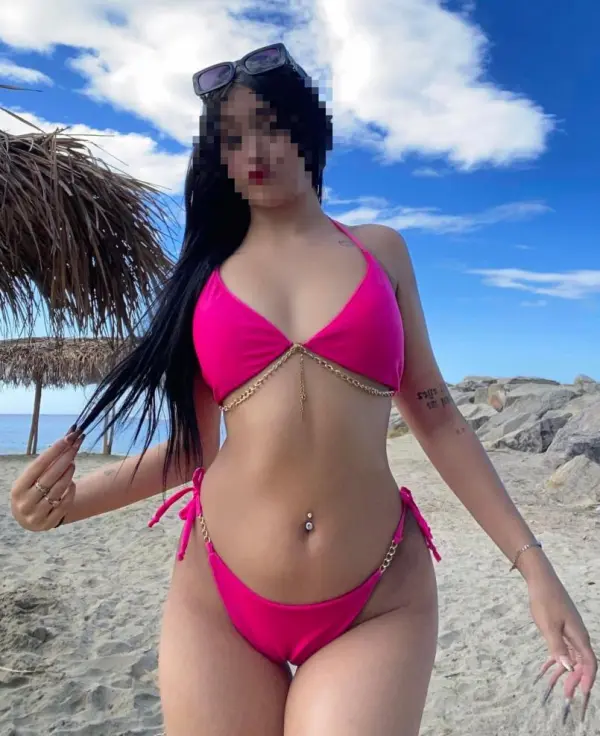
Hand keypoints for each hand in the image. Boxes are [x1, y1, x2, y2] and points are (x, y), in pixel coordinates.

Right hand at [10, 429, 83, 530]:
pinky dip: (70, 492)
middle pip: (49, 477)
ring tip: (73, 463)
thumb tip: (67, 437)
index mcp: (18, 488)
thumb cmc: (32, 491)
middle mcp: (25, 502)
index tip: (68, 438)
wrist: (29, 519)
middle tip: (75, 447)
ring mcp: (36, 514)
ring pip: (58, 490)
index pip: (38, 466)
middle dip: (64, 459)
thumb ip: (46, 463)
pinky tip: (72, 483)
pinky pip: (64, 504)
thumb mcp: (31, 480)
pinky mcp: (48, 523)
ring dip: (68, 474)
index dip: (54, 451)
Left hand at [528, 569, 596, 722]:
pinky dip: (558, 660)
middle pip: (582, 663)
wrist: (541, 580)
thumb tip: (568, 668)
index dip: (587, 679)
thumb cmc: (545, 600)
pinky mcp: (562, 628)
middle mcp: (578, 635)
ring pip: (572, 657)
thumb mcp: (548, 625)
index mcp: (579, 636)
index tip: (581, 694)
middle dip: (576, 680)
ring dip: (566, 672)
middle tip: (566, 696)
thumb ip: (558, 647)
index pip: (589, 663)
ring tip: (558, 688)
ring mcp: (570, 631)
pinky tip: (548, 669)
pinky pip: (563, 649)